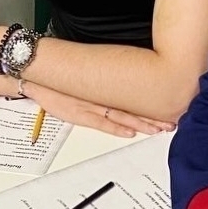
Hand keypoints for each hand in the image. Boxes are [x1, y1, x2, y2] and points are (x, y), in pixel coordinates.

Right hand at [24, 81, 174, 137]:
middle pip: (131, 107)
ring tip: (158, 129)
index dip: (151, 103)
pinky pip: (101, 122)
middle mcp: (100, 95)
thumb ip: (102, 81)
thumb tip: (123, 82)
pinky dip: (116, 129)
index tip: (169, 106)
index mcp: (103, 85)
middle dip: (152, 116)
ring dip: (140, 124)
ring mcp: (90, 105)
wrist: (36, 75)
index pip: (133, 95)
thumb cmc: (59, 77)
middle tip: (171, 121)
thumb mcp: (85, 75)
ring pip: (121, 115)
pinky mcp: (78, 113)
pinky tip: (129, 133)